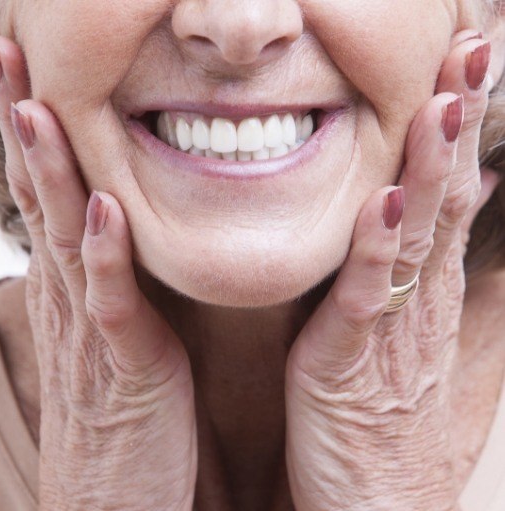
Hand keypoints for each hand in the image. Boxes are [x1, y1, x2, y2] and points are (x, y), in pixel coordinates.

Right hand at [0, 35, 196, 510]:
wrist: (113, 498)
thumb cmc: (124, 412)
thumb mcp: (114, 331)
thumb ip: (113, 280)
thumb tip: (114, 228)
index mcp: (76, 286)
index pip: (49, 192)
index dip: (35, 130)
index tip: (28, 69)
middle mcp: (72, 298)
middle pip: (42, 196)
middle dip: (24, 123)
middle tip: (7, 51)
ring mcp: (91, 331)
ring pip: (65, 236)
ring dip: (51, 171)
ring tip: (37, 104)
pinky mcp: (123, 367)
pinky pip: (111, 302)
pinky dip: (104, 255)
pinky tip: (101, 208)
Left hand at [285, 31, 495, 510]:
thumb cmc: (383, 433)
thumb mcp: (402, 352)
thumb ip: (407, 291)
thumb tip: (423, 231)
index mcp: (421, 299)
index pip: (445, 204)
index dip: (455, 143)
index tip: (461, 82)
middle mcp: (416, 306)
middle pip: (440, 204)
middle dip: (454, 131)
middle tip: (470, 58)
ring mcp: (389, 334)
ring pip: (413, 238)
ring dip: (430, 171)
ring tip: (444, 105)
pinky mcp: (351, 365)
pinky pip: (365, 298)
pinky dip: (377, 249)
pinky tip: (386, 202)